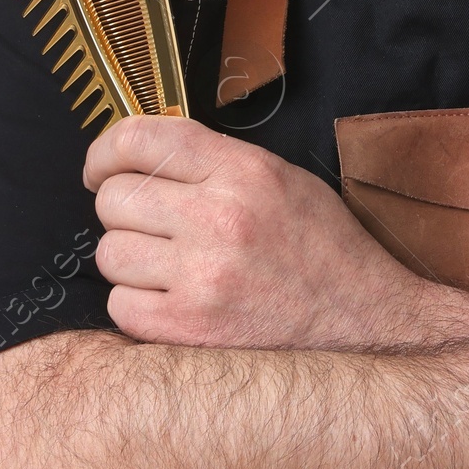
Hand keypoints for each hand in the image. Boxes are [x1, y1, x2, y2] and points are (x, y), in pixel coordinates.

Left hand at [84, 116, 468, 351]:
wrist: (367, 323)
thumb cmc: (324, 249)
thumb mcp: (284, 179)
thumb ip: (216, 162)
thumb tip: (142, 157)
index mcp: (244, 171)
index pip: (141, 139)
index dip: (106, 152)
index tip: (101, 168)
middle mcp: (219, 217)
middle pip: (114, 198)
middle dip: (125, 211)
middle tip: (153, 227)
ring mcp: (201, 277)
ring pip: (109, 253)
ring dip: (132, 261)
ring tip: (172, 268)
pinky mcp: (188, 329)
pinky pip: (120, 306)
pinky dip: (138, 305)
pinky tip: (175, 302)